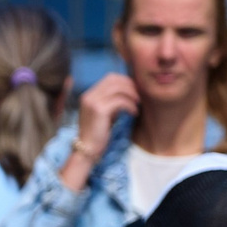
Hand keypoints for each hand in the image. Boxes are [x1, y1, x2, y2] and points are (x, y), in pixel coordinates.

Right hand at [60, 72, 139, 189]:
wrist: (87, 149)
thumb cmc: (98, 134)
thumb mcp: (104, 114)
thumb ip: (112, 101)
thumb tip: (130, 92)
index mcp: (89, 94)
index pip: (110, 77)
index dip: (125, 81)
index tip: (135, 91)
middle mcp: (89, 95)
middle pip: (114, 79)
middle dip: (130, 86)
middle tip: (139, 97)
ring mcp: (92, 101)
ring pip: (118, 88)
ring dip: (132, 95)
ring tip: (137, 105)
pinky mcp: (99, 110)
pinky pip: (120, 101)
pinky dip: (130, 105)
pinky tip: (134, 113)